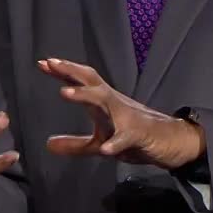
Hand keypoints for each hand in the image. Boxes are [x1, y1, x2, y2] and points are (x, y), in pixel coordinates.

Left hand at [38, 58, 204, 169]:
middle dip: (71, 71)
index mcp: (103, 103)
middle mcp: (113, 103)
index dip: (63, 72)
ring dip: (84, 95)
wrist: (170, 141)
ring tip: (64, 92)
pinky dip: (115, 143)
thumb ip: (74, 144)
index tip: (42, 63)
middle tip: (51, 63)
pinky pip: (125, 138)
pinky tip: (105, 149)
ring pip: (104, 101)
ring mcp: (126, 117)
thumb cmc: (133, 136)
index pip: (81, 81)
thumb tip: (48, 145)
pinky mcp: (138, 134)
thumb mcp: (99, 142)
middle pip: (91, 81)